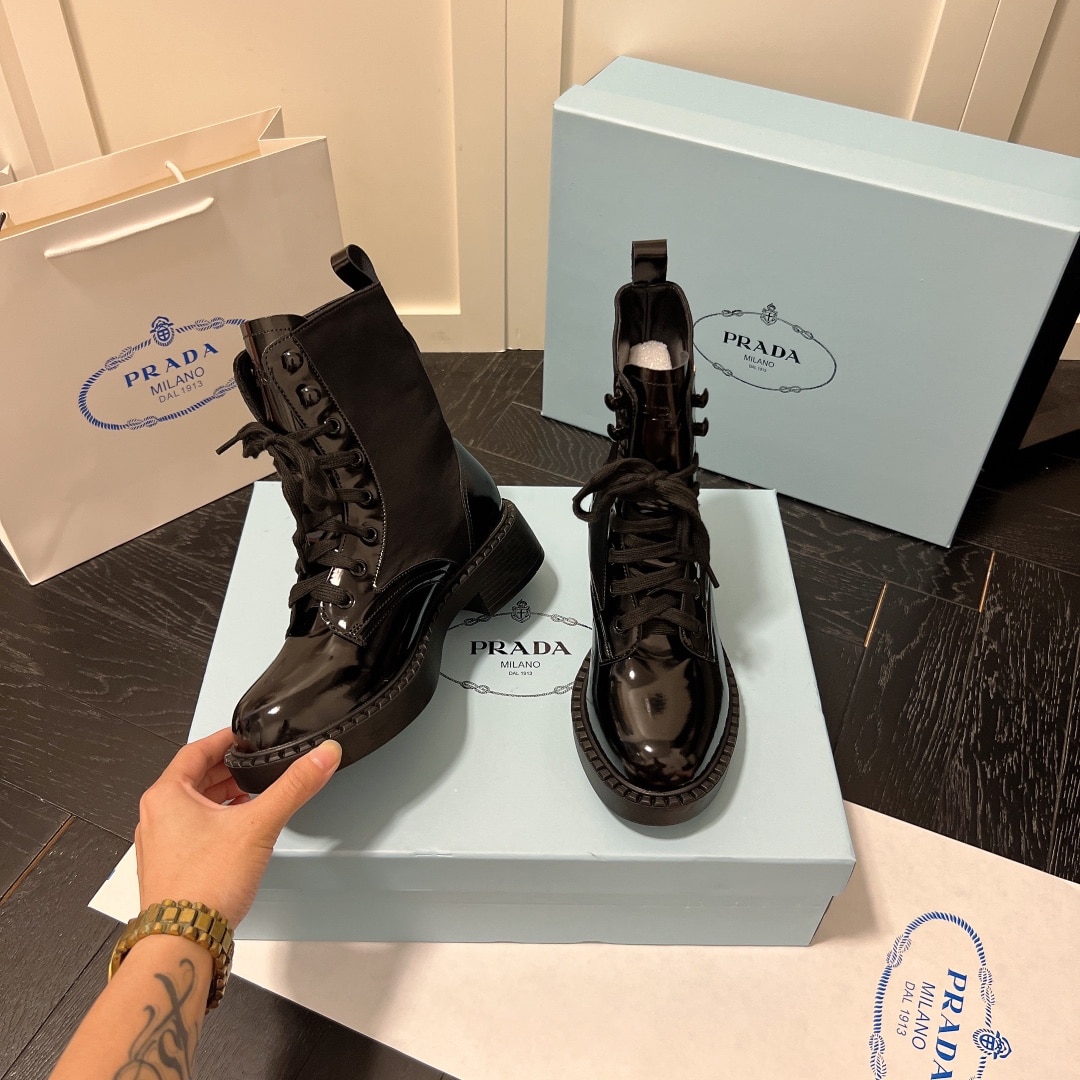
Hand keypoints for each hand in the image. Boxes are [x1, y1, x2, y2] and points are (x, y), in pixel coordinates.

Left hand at [134, 728, 340, 926]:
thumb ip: (294, 787)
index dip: (225, 740)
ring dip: (220, 798)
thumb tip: (322, 756)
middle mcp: (155, 818)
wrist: (183, 942)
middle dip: (226, 771)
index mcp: (166, 796)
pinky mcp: (168, 868)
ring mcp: (158, 845)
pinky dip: (213, 823)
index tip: (245, 737)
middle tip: (253, 766)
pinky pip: (190, 832)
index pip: (196, 750)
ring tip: (250, 797)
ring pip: (191, 807)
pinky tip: (237, 834)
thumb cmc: (204, 885)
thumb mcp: (259, 824)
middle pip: (193, 778)